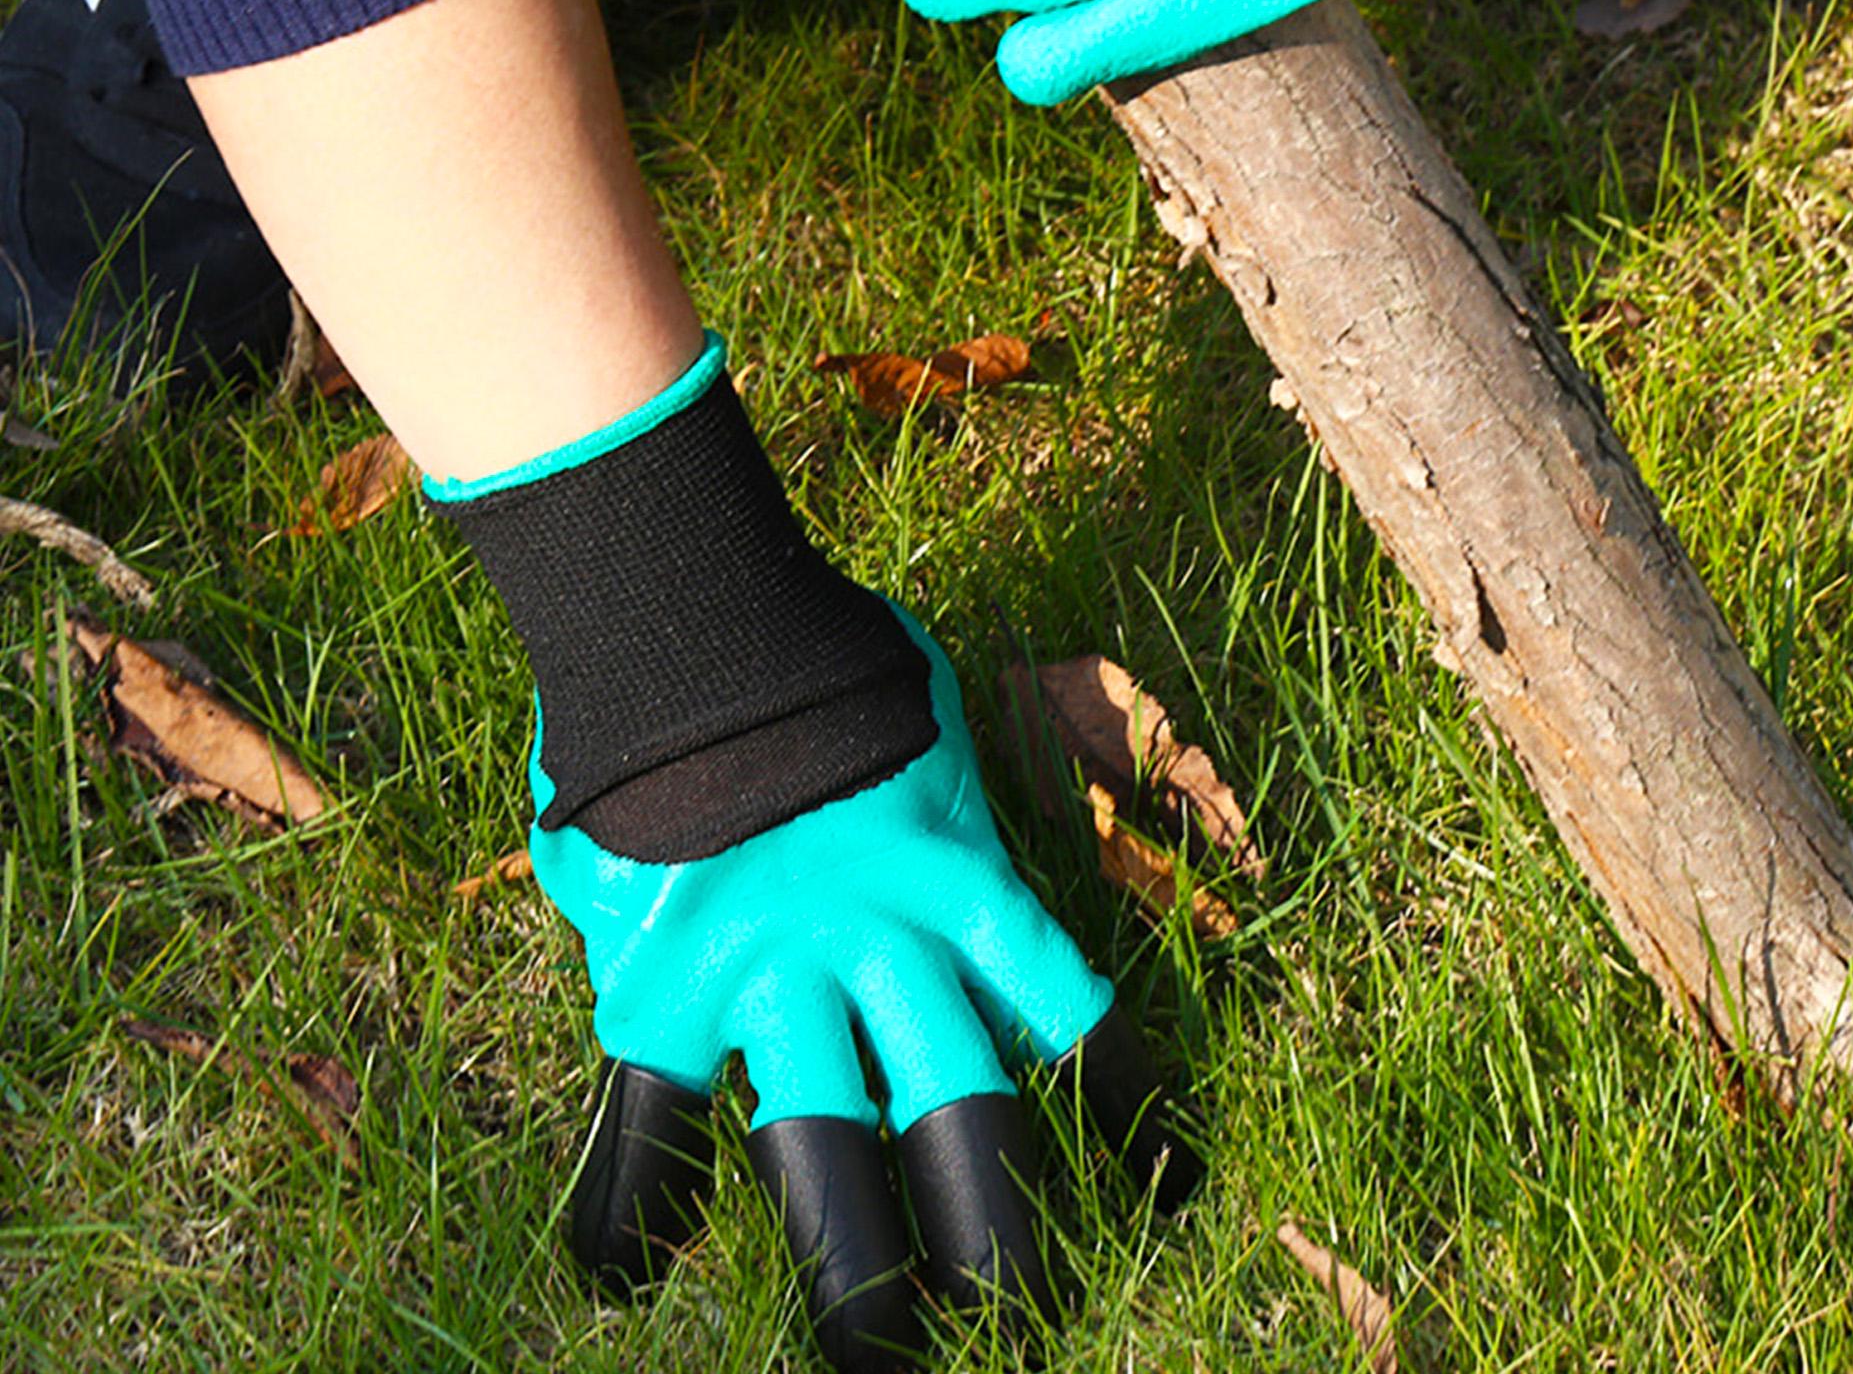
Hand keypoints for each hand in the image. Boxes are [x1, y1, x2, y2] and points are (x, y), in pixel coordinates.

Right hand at [538, 605, 1199, 1369]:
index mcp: (960, 878)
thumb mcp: (924, 712)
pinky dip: (634, 1208)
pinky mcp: (665, 987)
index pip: (1069, 1011)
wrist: (696, 618)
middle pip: (963, 1114)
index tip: (1166, 1185)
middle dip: (1001, 1231)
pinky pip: (650, 1126)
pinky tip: (622, 1279)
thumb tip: (947, 802)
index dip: (1122, 1105)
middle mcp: (882, 944)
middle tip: (1024, 1321)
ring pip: (827, 1150)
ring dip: (856, 1272)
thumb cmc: (819, 653)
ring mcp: (773, 974)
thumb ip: (945, 791)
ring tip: (881, 1369)